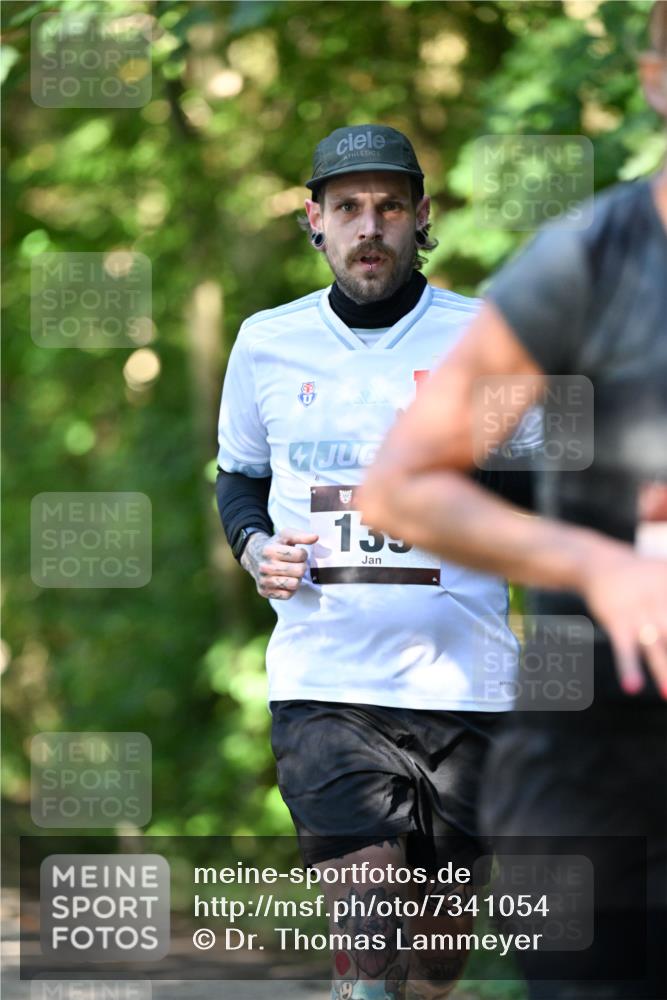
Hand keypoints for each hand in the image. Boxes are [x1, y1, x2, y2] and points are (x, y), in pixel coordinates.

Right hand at [240, 528, 318, 599]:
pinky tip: (286, 580)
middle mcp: (265, 567)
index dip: (303, 554)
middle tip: (296, 564)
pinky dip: (290, 589)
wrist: (254, 557)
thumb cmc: (274, 545)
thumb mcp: (285, 535)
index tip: (297, 553)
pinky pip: (288, 595)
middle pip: (299, 571)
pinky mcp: (265, 592)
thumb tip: (315, 537)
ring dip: (297, 578)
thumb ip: (301, 535)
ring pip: (294, 584)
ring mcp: (264, 581)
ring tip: (291, 573)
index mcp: (269, 550)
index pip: (300, 555)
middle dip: (301, 566)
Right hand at [580, 547, 666, 697]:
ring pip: (656, 647)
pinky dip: (628, 667)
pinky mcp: (617, 620)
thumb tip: (666, 632)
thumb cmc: (644, 575)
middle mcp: (661, 601)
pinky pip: (624, 648)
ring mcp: (639, 612)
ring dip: (664, 671)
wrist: (600, 562)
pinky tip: (632, 687)